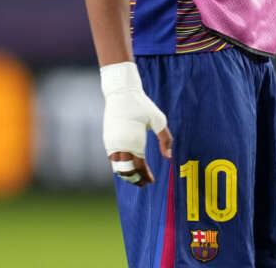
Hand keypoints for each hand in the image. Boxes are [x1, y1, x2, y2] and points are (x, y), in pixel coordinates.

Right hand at [101, 62, 173, 186]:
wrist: (121, 93)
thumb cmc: (142, 105)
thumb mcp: (159, 120)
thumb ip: (165, 139)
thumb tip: (168, 157)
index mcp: (135, 142)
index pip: (139, 167)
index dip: (145, 177)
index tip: (151, 181)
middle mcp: (121, 145)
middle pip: (127, 172)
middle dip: (135, 180)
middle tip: (144, 183)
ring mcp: (112, 143)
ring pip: (117, 168)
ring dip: (126, 175)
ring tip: (135, 177)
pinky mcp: (107, 139)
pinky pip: (112, 159)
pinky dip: (118, 166)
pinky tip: (126, 165)